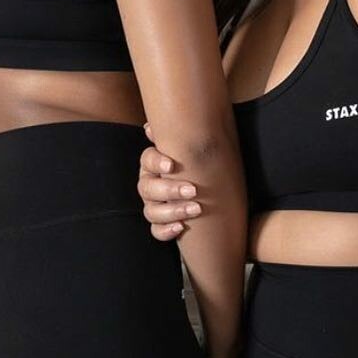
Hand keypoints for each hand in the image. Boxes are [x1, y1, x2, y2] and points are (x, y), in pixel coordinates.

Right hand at [137, 121, 205, 240]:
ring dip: (173, 211)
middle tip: (193, 190)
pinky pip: (156, 231)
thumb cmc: (198, 168)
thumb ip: (178, 138)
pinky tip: (182, 227)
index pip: (147, 160)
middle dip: (170, 189)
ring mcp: (153, 206)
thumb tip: (151, 125)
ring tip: (196, 209)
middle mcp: (150, 185)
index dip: (157, 161)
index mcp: (155, 165)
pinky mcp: (160, 225)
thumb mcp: (192, 151)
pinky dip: (167, 231)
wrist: (210, 193)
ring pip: (151, 211)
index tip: (172, 165)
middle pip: (148, 188)